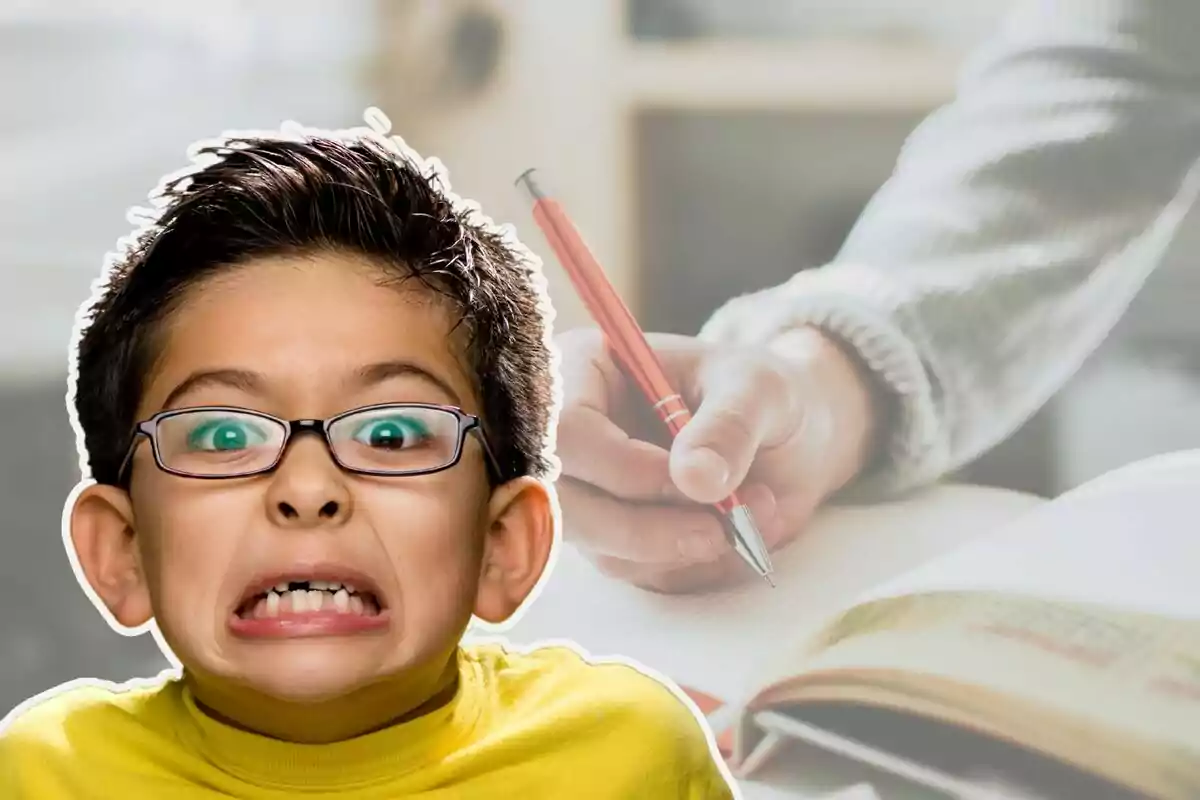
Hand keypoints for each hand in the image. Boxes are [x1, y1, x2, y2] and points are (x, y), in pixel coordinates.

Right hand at [553, 327, 879, 592]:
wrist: (788, 438)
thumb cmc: (761, 395)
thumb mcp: (758, 389)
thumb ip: (729, 426)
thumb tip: (695, 479)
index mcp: (587, 373)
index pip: (564, 432)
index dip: (620, 467)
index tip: (695, 482)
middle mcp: (571, 438)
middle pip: (562, 503)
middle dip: (643, 527)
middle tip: (721, 527)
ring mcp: (588, 494)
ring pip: (601, 546)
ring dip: (680, 546)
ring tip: (755, 511)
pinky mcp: (614, 540)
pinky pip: (637, 570)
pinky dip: (692, 562)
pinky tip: (739, 531)